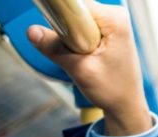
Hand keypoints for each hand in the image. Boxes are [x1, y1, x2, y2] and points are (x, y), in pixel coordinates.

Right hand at [26, 2, 151, 135]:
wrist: (126, 106)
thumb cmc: (113, 90)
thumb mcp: (80, 71)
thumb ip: (55, 49)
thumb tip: (32, 31)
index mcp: (114, 19)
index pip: (76, 4)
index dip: (61, 17)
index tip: (58, 33)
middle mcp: (115, 16)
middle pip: (74, 10)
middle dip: (66, 30)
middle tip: (76, 54)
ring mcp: (110, 23)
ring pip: (75, 19)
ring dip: (70, 38)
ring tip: (82, 58)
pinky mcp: (105, 31)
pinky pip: (79, 27)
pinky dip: (74, 41)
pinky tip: (83, 55)